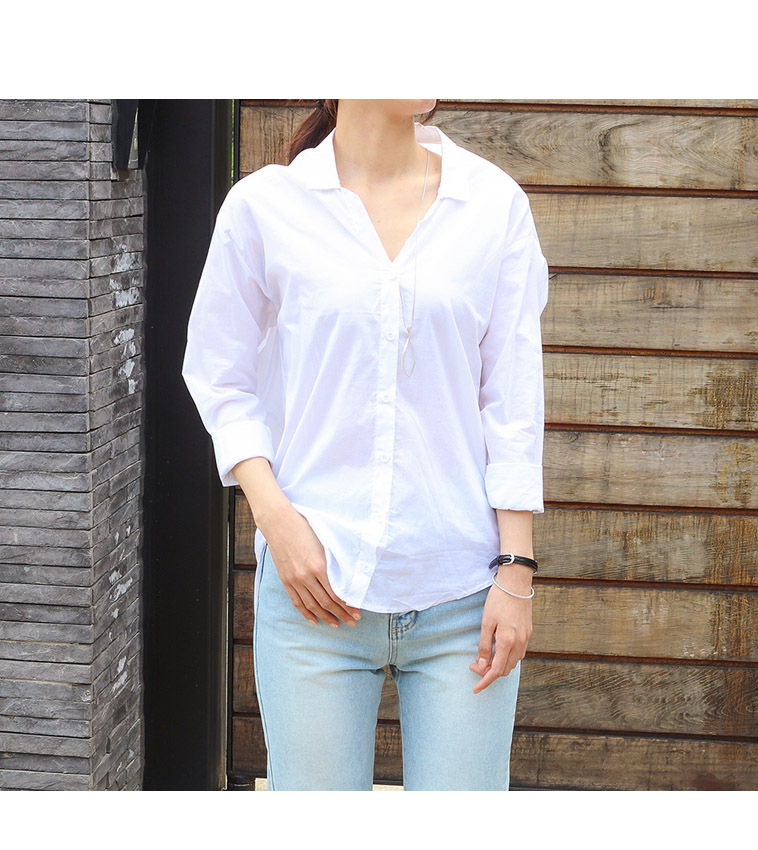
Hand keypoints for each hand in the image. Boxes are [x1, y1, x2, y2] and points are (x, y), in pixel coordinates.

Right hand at [261, 505, 361, 628]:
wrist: (279, 523)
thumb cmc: (305, 528)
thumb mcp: (324, 544)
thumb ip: (334, 562)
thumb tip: (348, 578)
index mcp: (319, 565)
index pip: (337, 593)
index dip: (348, 606)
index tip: (358, 612)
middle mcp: (306, 576)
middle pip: (326, 602)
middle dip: (341, 614)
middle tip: (352, 622)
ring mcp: (294, 579)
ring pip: (312, 605)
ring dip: (326, 617)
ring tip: (337, 624)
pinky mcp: (285, 580)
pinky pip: (296, 601)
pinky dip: (306, 613)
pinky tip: (314, 621)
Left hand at [470, 568, 532, 693]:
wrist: (517, 583)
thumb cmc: (499, 600)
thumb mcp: (487, 622)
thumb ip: (485, 645)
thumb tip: (482, 664)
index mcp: (508, 641)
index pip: (496, 670)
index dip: (485, 681)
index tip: (476, 689)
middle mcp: (520, 643)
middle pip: (505, 670)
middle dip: (489, 673)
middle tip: (474, 665)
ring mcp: (526, 638)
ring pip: (513, 663)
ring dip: (499, 665)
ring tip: (484, 658)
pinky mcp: (528, 633)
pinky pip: (519, 653)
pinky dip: (507, 658)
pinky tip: (498, 650)